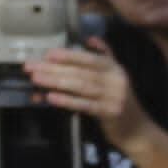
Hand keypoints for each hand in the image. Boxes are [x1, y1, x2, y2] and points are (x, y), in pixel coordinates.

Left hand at [19, 45, 142, 149]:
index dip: (69, 55)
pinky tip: (51, 97)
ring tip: (36, 79)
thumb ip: (104, 56)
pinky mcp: (111, 113)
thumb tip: (91, 39)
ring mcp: (115, 97)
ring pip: (81, 86)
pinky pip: (85, 105)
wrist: (136, 128)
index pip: (89, 58)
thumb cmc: (117, 100)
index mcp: (115, 68)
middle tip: (32, 67)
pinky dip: (67, 100)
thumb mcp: (114, 76)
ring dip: (56, 82)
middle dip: (53, 68)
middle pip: (81, 72)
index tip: (48, 54)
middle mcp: (116, 80)